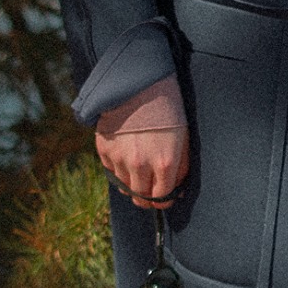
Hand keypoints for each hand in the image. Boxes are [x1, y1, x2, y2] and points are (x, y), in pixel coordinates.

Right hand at [96, 75, 189, 207]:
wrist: (139, 86)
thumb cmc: (168, 111)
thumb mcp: (183, 139)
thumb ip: (181, 168)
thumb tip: (177, 191)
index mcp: (165, 163)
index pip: (162, 199)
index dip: (164, 201)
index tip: (163, 197)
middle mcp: (140, 165)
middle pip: (141, 198)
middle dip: (147, 198)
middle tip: (149, 191)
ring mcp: (120, 158)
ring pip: (125, 187)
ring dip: (132, 183)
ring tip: (138, 169)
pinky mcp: (104, 150)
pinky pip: (111, 171)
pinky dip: (118, 169)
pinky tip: (126, 155)